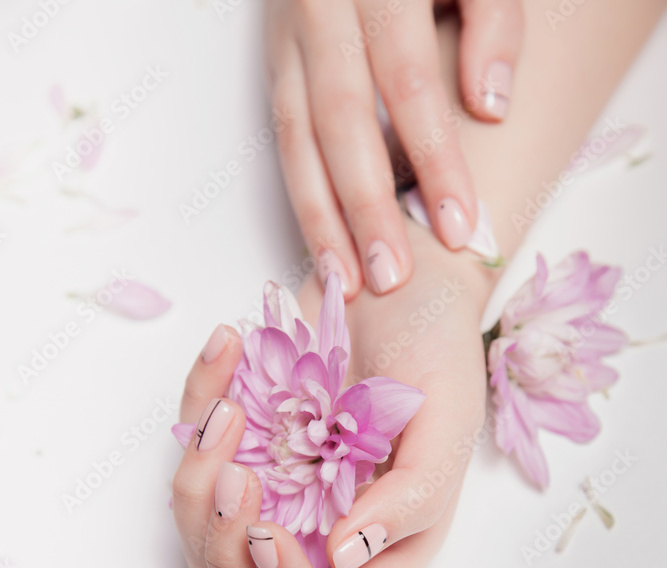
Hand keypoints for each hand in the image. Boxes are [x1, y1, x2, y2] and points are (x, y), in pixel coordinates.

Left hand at [171, 219, 488, 567]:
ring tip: (228, 407)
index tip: (270, 534)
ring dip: (197, 482)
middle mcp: (323, 538)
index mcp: (383, 548)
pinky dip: (196, 404)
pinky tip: (227, 349)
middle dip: (226, 554)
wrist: (403, 289)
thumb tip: (343, 557)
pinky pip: (191, 458)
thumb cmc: (437, 356)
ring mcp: (274, 500)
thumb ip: (411, 497)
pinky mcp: (238, 452)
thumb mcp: (446, 423)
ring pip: (205, 544)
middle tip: (235, 477)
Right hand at [265, 0, 522, 296]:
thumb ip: (492, 20)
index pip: (406, 80)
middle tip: (391, 277)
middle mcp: (316, 7)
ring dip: (320, 217)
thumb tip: (491, 107)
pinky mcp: (273, 61)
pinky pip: (281, 137)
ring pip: (296, 136)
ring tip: (345, 284)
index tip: (459, 225)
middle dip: (366, 205)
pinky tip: (324, 245)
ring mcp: (286, 37)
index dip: (433, 157)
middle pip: (340, 119)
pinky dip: (302, 196)